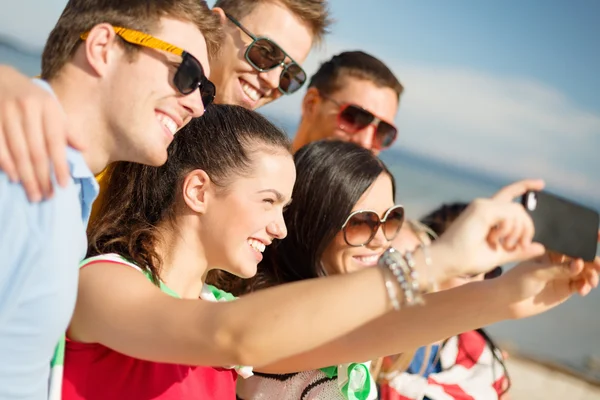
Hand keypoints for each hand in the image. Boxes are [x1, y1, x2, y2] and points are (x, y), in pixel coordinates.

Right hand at [0, 65, 83, 201]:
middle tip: (46, 196)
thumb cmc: (32, 98)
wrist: (0, 78)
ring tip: (33, 194)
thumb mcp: (52, 107)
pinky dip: (6, 164)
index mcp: (48, 107)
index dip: (59, 166)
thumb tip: (84, 148)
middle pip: (36, 151)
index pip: (55, 142)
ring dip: (26, 177)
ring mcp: (7, 113)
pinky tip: (14, 178)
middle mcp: (28, 109)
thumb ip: (66, 129)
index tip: (62, 186)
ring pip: (18, 152)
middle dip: (42, 177)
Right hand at [434, 179, 545, 277]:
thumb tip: (541, 247)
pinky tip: (495, 240)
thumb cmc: (467, 259)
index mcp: (488, 214)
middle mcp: (484, 206)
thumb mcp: (500, 254)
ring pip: (517, 211)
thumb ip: (519, 250)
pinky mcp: (482, 209)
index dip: (525, 186)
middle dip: (527, 228)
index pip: (509, 194)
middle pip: (519, 209)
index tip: (541, 184)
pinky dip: (508, 230)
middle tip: (519, 246)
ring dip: (518, 232)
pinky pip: (509, 215)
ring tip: (504, 245)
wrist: (448, 261)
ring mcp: (482, 206)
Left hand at [500, 243, 599, 319]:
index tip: (599, 236)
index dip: (587, 238)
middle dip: (594, 261)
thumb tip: (580, 263)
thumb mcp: (535, 273)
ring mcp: (563, 275)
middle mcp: (558, 261)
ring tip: (591, 282)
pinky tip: (583, 290)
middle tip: (598, 266)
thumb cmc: (515, 281)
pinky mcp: (565, 289)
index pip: (570, 242)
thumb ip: (558, 269)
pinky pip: (581, 285)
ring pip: (585, 272)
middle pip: (582, 257)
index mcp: (550, 250)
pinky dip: (585, 286)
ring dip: (592, 275)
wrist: (507, 302)